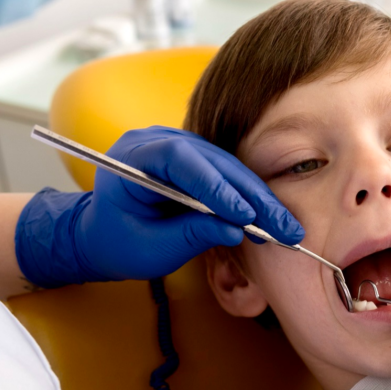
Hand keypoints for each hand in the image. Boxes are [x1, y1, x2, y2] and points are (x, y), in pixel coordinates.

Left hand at [15, 126, 302, 286]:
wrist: (104, 234)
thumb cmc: (118, 243)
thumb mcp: (149, 248)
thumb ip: (189, 236)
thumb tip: (235, 231)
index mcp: (132, 156)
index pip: (179, 160)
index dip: (215, 185)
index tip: (243, 215)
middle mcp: (159, 141)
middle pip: (214, 162)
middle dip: (251, 197)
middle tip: (282, 227)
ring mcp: (182, 147)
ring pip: (229, 168)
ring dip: (259, 199)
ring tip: (286, 228)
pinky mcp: (199, 161)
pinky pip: (230, 176)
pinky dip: (252, 199)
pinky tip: (272, 220)